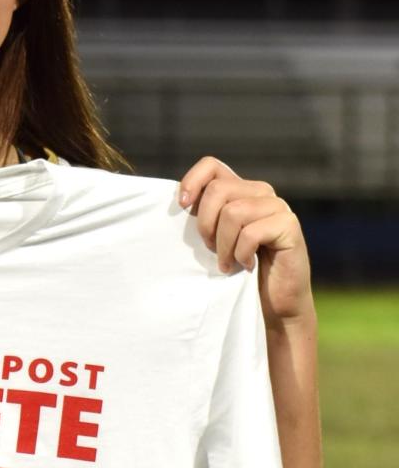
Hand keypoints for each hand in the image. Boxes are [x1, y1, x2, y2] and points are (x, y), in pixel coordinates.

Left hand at [178, 156, 313, 327]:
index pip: (211, 166)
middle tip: (212, 249)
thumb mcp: (215, 238)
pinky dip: (241, 254)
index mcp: (240, 190)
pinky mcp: (289, 225)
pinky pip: (250, 233)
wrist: (275, 302)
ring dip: (224, 245)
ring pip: (233, 212)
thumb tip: (179, 200)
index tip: (182, 207)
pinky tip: (248, 265)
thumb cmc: (240, 270)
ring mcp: (277, 207)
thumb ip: (204, 215)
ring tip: (228, 262)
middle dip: (206, 224)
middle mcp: (261, 192)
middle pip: (217, 190)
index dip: (192, 181)